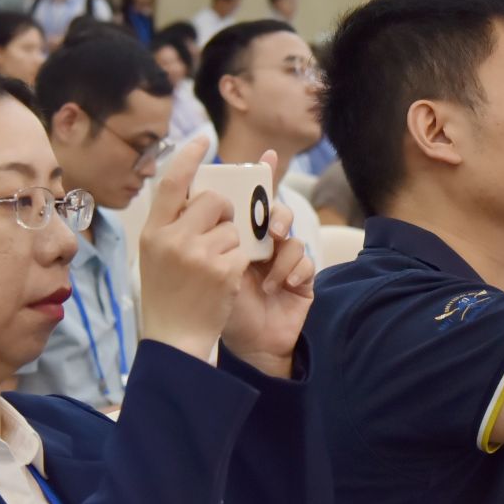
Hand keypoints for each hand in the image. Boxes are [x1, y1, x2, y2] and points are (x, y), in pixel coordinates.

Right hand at [136, 137, 245, 360]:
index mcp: (152, 232)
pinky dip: (239, 263)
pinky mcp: (223, 270)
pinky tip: (223, 282)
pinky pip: (243, 250)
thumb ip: (172, 225)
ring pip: (233, 227)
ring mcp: (198, 253)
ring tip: (214, 268)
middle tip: (219, 230)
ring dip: (232, 243)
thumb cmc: (167, 296)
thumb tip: (197, 194)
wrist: (174, 340)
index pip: (172, 183)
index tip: (204, 140)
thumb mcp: (155, 256)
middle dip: (224, 211)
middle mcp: (173, 238)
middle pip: (213, 200)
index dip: (189, 158)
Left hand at [222, 153, 317, 377]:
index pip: (250, 200)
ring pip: (294, 235)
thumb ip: (204, 238)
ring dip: (282, 253)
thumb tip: (198, 200)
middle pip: (277, 211)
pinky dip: (294, 271)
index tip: (267, 155)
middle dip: (276, 215)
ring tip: (268, 275)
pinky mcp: (302, 279)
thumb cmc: (219, 309)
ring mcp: (284, 261)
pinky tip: (281, 287)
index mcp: (238, 238)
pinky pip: (305, 261)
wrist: (243, 349)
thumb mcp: (204, 269)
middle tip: (269, 229)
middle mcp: (262, 245)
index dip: (262, 175)